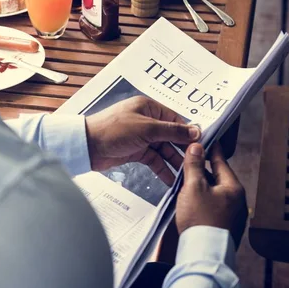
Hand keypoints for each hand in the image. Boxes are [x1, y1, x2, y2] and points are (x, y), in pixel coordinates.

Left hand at [85, 96, 200, 184]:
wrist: (86, 147)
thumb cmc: (112, 130)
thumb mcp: (146, 129)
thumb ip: (172, 131)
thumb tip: (195, 131)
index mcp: (149, 108)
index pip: (176, 119)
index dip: (188, 133)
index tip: (201, 145)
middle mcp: (146, 121)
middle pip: (171, 136)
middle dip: (183, 150)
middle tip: (197, 163)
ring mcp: (141, 137)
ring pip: (164, 150)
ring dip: (174, 162)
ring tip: (187, 175)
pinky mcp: (136, 151)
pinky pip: (154, 160)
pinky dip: (162, 169)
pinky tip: (172, 179)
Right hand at [176, 143, 247, 246]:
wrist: (204, 254)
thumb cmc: (201, 221)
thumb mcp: (193, 187)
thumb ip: (194, 165)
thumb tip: (196, 147)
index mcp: (233, 188)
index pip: (221, 162)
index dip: (212, 150)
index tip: (208, 141)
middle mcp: (237, 201)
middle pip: (218, 179)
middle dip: (204, 170)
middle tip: (192, 161)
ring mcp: (233, 216)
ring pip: (216, 194)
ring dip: (203, 187)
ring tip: (188, 183)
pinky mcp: (225, 227)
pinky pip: (214, 208)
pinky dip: (204, 202)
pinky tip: (193, 204)